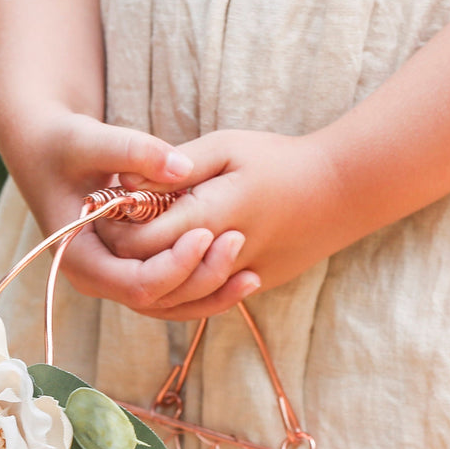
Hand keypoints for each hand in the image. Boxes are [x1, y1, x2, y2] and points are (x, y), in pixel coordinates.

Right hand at [0, 107, 258, 314]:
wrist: (49, 153)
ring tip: (252, 272)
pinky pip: (176, 294)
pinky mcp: (137, 274)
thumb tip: (181, 166)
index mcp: (82, 260)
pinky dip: (207, 286)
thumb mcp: (88, 139)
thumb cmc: (63, 145)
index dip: (175, 265)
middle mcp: (100, 281)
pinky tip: (243, 274)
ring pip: (172, 305)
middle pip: (160, 301)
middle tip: (238, 241)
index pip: (137, 285)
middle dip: (202, 278)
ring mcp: (119, 283)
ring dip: (212, 292)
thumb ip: (132, 150)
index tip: (206, 231)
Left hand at [101, 130, 346, 319]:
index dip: (115, 227)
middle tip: (113, 224)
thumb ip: (173, 167)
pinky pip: (201, 301)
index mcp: (208, 219)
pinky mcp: (249, 289)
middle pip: (149, 274)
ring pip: (173, 298)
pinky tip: (168, 259)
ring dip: (148, 271)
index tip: (107, 204)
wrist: (342, 191)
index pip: (137, 242)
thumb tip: (125, 181)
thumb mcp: (225, 148)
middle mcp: (218, 260)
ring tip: (138, 240)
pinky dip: (177, 285)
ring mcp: (236, 281)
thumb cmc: (281, 161)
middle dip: (125, 252)